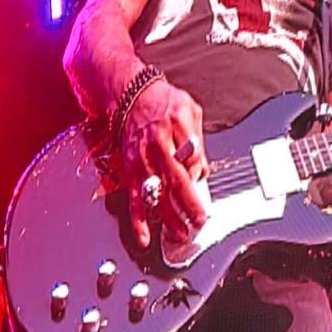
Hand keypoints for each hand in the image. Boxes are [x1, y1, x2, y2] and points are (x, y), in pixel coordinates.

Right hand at [121, 79, 209, 247]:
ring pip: (156, 193)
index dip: (199, 174)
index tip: (203, 183)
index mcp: (176, 127)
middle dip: (189, 204)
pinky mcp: (130, 170)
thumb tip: (202, 169)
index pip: (193, 158)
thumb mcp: (189, 109)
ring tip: (180, 233)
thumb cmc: (162, 101)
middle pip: (176, 180)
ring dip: (168, 217)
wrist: (128, 94)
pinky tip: (144, 237)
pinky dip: (138, 220)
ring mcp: (141, 160)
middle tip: (200, 220)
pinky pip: (134, 198)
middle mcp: (157, 145)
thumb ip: (198, 138)